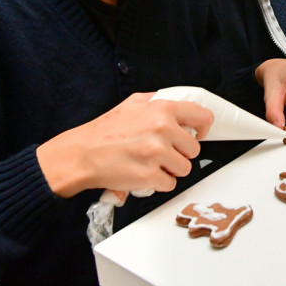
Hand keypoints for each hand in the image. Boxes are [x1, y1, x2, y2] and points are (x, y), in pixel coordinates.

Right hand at [36, 94, 213, 197]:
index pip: (203, 116)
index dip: (203, 128)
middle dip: (181, 153)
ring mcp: (157, 153)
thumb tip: (178, 103)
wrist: (81, 154)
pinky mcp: (150, 175)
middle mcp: (163, 129)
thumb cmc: (104, 131)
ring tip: (151, 163)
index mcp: (162, 109)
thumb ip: (157, 102)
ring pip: (184, 168)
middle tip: (162, 152)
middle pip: (194, 148)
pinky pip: (170, 184)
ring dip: (171, 169)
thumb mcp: (132, 103)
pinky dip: (159, 183)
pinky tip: (144, 174)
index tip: (199, 134)